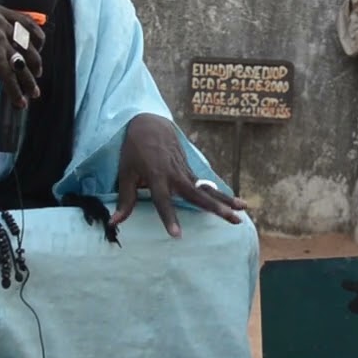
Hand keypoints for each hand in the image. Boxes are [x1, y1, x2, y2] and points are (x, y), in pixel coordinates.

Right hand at [0, 5, 44, 109]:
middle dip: (35, 62)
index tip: (40, 48)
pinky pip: (12, 79)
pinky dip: (16, 93)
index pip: (26, 22)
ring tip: (33, 92)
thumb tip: (25, 44)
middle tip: (37, 73)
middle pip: (27, 44)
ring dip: (29, 82)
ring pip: (22, 64)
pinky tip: (19, 102)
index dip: (37, 37)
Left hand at [112, 113, 246, 236]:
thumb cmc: (134, 149)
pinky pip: (206, 184)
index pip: (163, 201)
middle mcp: (175, 174)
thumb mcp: (125, 172)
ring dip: (225, 200)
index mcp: (157, 176)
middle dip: (216, 208)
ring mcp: (186, 171)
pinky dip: (220, 193)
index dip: (169, 217)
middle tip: (232, 219)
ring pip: (208, 189)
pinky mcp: (190, 170)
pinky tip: (235, 202)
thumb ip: (125, 199)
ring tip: (243, 210)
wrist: (149, 122)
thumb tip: (114, 223)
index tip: (177, 234)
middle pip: (198, 195)